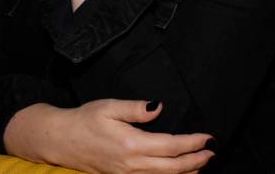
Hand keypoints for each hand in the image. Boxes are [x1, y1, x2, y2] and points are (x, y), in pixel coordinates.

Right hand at [3, 99, 215, 173]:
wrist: (62, 140)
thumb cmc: (85, 120)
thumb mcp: (109, 106)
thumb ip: (136, 109)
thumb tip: (159, 106)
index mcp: (132, 144)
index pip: (171, 147)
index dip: (192, 143)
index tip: (208, 138)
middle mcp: (132, 165)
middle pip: (172, 168)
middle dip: (196, 161)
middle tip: (212, 153)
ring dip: (186, 173)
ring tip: (202, 164)